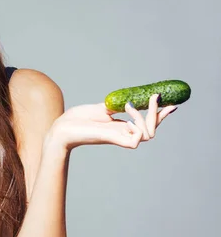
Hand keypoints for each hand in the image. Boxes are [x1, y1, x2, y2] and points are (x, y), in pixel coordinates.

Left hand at [46, 94, 177, 151]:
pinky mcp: (114, 140)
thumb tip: (132, 98)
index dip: (162, 115)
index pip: (148, 123)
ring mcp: (120, 138)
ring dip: (145, 117)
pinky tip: (127, 119)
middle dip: (158, 113)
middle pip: (153, 129)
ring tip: (130, 106)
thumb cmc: (79, 119)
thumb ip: (118, 105)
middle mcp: (124, 134)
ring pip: (149, 134)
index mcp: (122, 127)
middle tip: (155, 96)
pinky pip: (137, 139)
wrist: (62, 127)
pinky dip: (138, 127)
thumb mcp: (103, 107)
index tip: (173, 103)